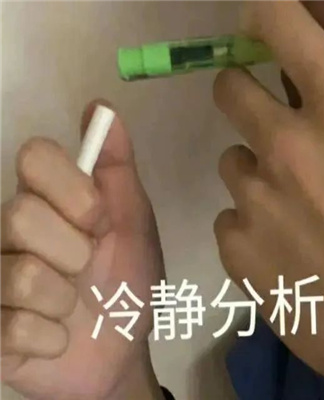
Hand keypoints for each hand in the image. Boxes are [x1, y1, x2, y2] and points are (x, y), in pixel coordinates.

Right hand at [1, 101, 164, 399]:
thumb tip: (100, 107)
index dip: (73, 193)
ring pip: (21, 275)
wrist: (121, 345)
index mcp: (48, 200)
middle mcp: (10, 230)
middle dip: (74, 251)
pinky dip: (50, 338)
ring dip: (65, 299)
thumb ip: (117, 169)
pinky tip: (56, 336)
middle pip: (21, 215)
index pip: (35, 157)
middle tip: (87, 266)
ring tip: (73, 305)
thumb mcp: (133, 222)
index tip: (99, 220)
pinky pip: (12, 328)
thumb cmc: (130, 278)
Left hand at [214, 3, 323, 399]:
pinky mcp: (234, 247)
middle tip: (263, 117)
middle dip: (242, 94)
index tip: (258, 18)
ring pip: (233, 163)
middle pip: (230, 90)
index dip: (267, 15)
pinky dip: (248, 227)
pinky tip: (281, 252)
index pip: (283, 27)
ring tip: (290, 210)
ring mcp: (253, 200)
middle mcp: (287, 147)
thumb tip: (323, 81)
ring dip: (255, 175)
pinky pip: (229, 218)